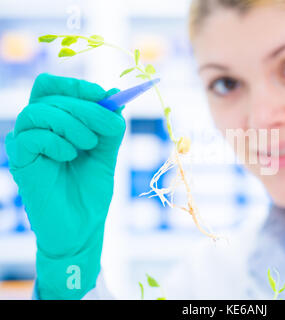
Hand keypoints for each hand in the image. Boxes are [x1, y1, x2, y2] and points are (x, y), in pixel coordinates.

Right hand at [5, 73, 125, 298]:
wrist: (82, 227)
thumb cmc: (91, 190)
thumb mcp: (106, 152)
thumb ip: (109, 126)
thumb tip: (115, 93)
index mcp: (54, 123)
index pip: (51, 86)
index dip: (76, 85)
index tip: (103, 96)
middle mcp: (36, 129)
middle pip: (47, 95)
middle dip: (83, 106)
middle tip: (107, 126)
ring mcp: (25, 145)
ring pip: (37, 112)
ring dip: (71, 123)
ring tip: (89, 145)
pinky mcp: (20, 163)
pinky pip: (29, 137)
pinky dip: (56, 141)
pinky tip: (70, 156)